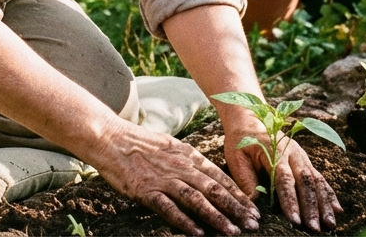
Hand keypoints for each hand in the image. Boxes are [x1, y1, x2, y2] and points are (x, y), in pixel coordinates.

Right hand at [90, 119, 260, 235]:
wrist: (111, 138)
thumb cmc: (140, 144)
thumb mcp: (172, 147)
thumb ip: (190, 163)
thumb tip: (210, 180)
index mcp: (189, 156)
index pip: (221, 178)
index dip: (240, 195)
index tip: (255, 209)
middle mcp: (181, 167)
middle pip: (215, 190)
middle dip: (237, 208)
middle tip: (254, 224)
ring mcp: (164, 179)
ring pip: (197, 200)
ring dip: (217, 217)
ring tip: (233, 231)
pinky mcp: (147, 190)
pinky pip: (169, 208)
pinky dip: (185, 221)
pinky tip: (198, 233)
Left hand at [222, 114, 341, 231]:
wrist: (249, 119)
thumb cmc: (241, 141)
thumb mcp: (237, 158)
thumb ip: (246, 181)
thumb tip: (255, 206)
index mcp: (274, 151)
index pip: (284, 179)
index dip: (290, 200)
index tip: (294, 220)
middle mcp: (293, 153)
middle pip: (306, 182)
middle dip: (311, 206)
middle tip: (314, 228)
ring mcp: (302, 157)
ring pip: (317, 181)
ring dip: (324, 204)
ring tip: (330, 224)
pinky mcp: (306, 161)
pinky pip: (320, 179)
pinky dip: (329, 195)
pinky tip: (337, 210)